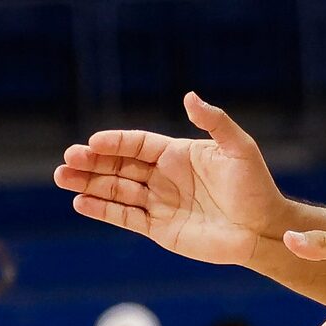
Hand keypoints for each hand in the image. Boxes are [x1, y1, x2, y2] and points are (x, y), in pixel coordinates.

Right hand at [55, 96, 291, 266]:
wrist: (262, 228)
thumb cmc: (255, 186)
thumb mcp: (238, 148)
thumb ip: (214, 122)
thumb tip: (189, 96)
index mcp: (177, 154)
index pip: (137, 144)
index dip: (115, 143)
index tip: (93, 142)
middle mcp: (163, 177)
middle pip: (119, 166)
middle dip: (92, 162)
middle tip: (67, 160)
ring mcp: (159, 203)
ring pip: (116, 191)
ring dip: (88, 184)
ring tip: (63, 178)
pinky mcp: (159, 229)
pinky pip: (125, 217)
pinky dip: (103, 210)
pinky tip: (80, 202)